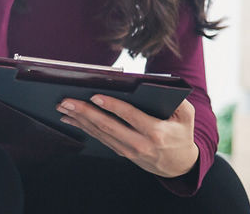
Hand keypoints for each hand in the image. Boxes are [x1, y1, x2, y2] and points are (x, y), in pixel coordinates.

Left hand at [56, 95, 199, 178]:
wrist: (179, 165)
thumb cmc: (181, 134)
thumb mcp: (187, 117)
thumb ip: (180, 101)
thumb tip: (161, 85)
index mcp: (156, 132)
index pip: (130, 116)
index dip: (112, 106)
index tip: (95, 96)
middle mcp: (140, 143)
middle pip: (108, 126)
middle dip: (85, 112)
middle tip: (67, 101)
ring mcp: (129, 150)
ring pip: (100, 133)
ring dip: (79, 119)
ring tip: (63, 107)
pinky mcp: (121, 152)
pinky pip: (100, 138)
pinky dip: (83, 128)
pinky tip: (71, 119)